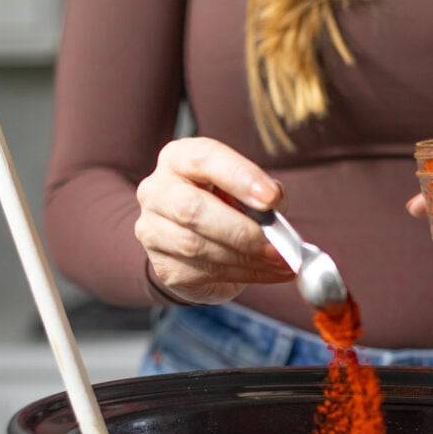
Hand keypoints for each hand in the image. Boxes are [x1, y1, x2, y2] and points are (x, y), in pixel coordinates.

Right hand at [134, 137, 294, 304]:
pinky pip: (202, 272)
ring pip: (195, 246)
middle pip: (191, 208)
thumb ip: (262, 191)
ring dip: (245, 259)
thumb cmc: (224, 207)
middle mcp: (157, 191)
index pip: (204, 158)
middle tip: (277, 246)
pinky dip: (242, 275)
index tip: (270, 198)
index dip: (240, 176)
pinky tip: (267, 273)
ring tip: (280, 263)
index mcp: (179, 159)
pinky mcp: (162, 266)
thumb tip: (275, 207)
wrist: (193, 247)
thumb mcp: (244, 189)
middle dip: (241, 230)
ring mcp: (152, 230)